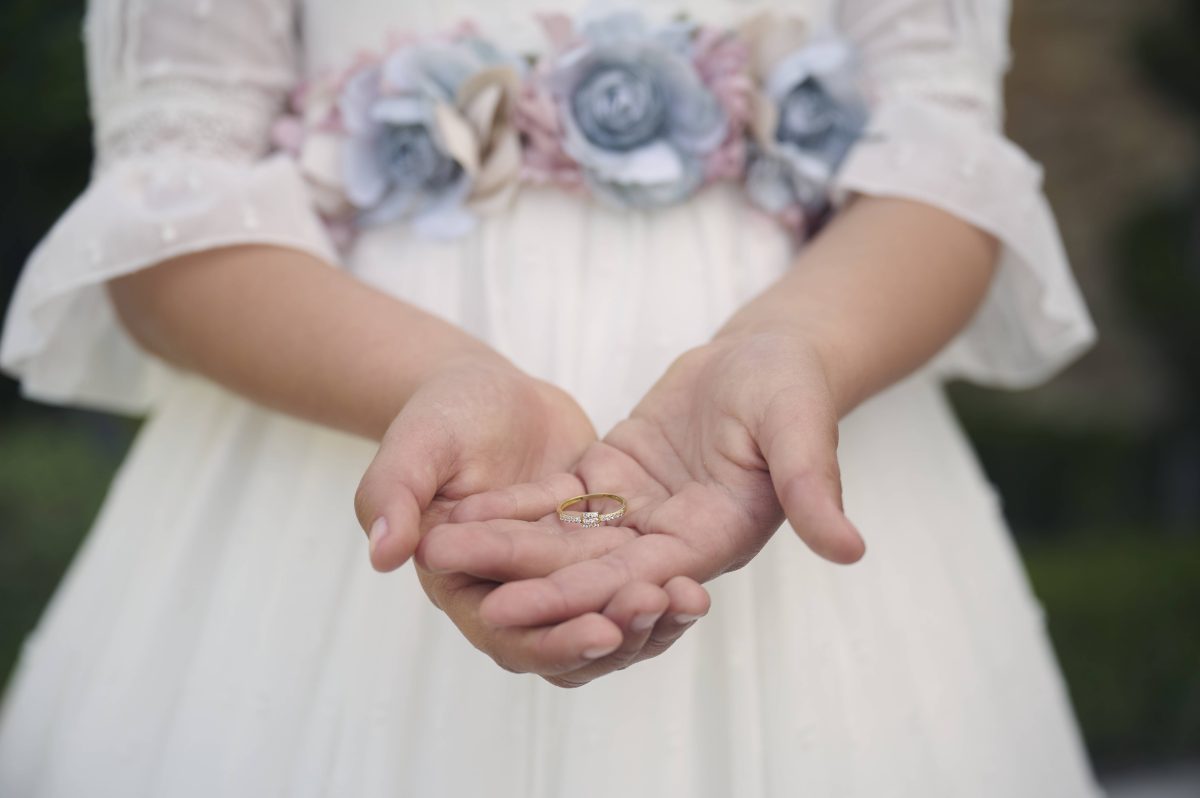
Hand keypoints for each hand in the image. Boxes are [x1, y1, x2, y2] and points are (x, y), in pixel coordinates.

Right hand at [354, 353, 708, 684]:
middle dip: (615, 633)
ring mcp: (557, 581)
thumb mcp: (419, 443)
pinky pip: (630, 587)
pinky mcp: (595, 559)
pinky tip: (696, 584)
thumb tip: (382, 554)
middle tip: (658, 610)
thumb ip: (394, 493)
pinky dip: (660, 590)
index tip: (602, 631)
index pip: (509, 633)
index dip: (554, 638)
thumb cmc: (445, 413)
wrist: (493, 392)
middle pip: (566, 641)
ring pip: (604, 623)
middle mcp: (509, 596)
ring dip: (646, 623)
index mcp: (461, 585)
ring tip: (688, 602)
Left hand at [418, 332, 864, 635]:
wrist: (767, 356)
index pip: (640, 578)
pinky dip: (513, 505)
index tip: (517, 606)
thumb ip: (814, 487)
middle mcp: (671, 538)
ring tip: (435, 541)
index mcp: (715, 537)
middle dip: (518, 570)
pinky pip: (559, 499)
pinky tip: (460, 506)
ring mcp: (640, 513)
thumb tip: (852, 550)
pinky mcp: (614, 481)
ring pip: (564, 536)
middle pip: (586, 564)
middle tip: (447, 573)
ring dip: (502, 541)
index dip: (578, 594)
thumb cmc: (792, 387)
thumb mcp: (801, 428)